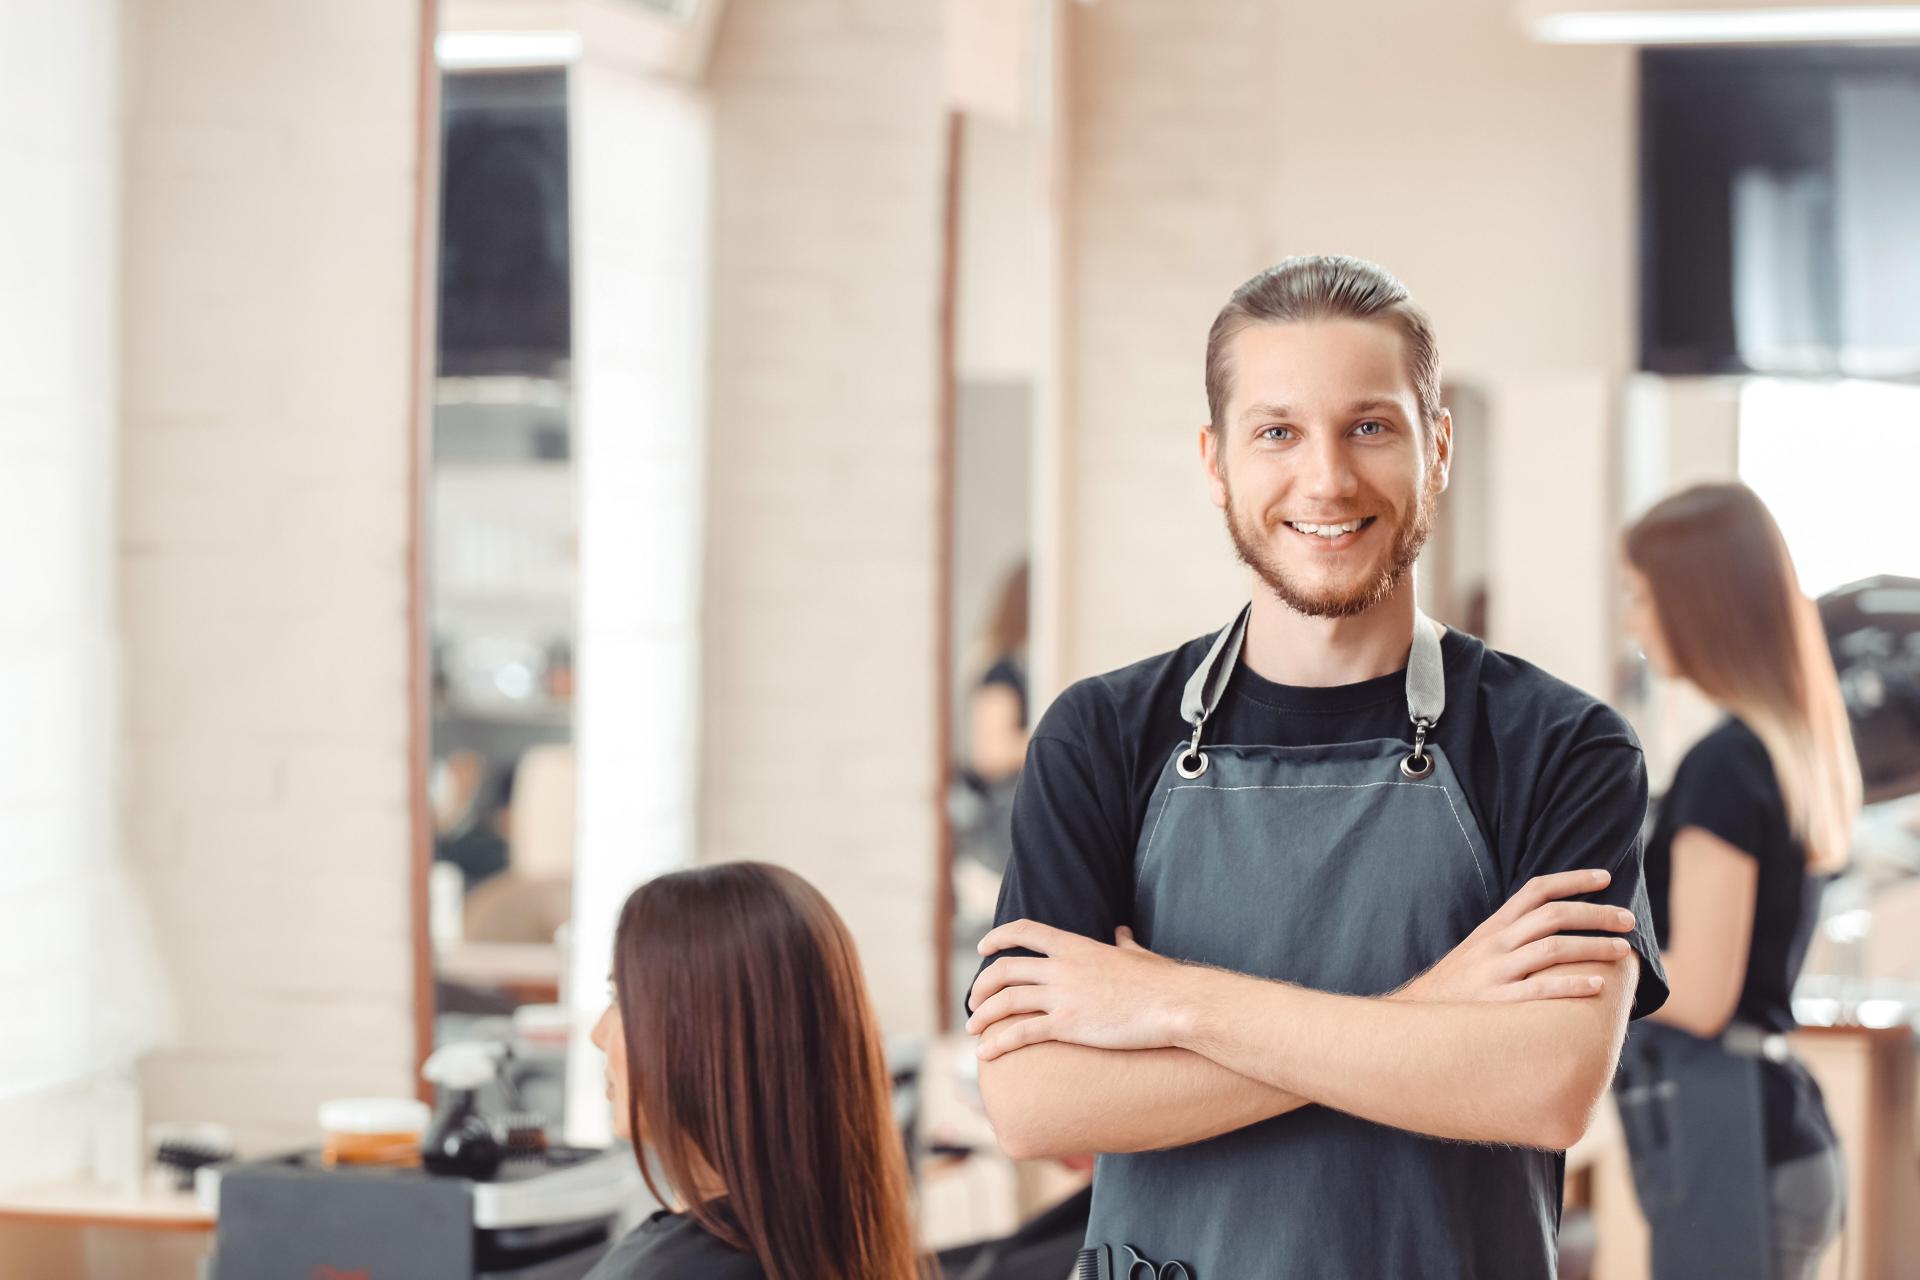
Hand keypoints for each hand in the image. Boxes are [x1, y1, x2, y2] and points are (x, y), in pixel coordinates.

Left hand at [965, 920, 1196, 1060]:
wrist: (1175, 1004)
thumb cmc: (1162, 983)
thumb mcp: (1139, 955)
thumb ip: (1124, 943)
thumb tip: (1122, 932)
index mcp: (1075, 946)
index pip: (1025, 930)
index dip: (998, 936)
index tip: (983, 947)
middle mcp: (1062, 967)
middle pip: (1004, 970)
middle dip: (981, 987)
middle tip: (974, 1003)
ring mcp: (1063, 996)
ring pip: (1005, 1000)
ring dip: (982, 1016)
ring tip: (974, 1031)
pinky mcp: (1068, 1026)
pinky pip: (1021, 1032)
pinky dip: (998, 1042)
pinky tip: (985, 1053)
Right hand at [1396, 868, 1637, 1003]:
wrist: (1417, 1016)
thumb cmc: (1457, 984)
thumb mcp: (1478, 948)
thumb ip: (1510, 934)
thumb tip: (1552, 923)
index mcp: (1493, 927)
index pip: (1536, 891)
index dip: (1572, 880)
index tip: (1605, 878)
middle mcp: (1496, 944)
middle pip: (1552, 916)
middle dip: (1595, 914)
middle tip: (1628, 920)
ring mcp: (1495, 972)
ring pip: (1551, 949)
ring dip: (1592, 947)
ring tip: (1622, 951)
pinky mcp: (1496, 1002)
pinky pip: (1538, 990)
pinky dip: (1569, 985)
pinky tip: (1596, 987)